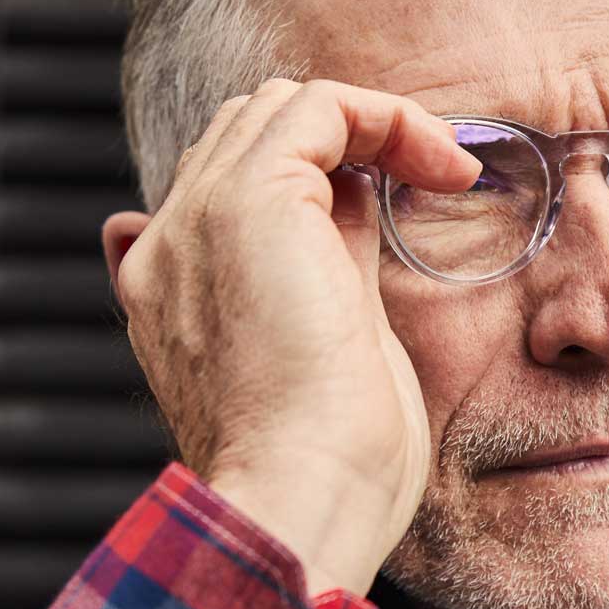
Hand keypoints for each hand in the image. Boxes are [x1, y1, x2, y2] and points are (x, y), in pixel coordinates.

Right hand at [113, 77, 480, 594]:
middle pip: (249, 136)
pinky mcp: (249, 200)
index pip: (232, 191)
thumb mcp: (328, 349)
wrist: (298, 502)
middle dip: (343, 144)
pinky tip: (440, 163)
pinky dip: (386, 117)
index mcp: (172, 293)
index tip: (400, 206)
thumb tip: (360, 202)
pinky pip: (319, 106)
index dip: (320, 182)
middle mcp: (167, 247)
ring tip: (441, 170)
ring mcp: (197, 219)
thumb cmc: (327, 471)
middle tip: (429, 182)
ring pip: (278, 111)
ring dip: (370, 126)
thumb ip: (330, 267)